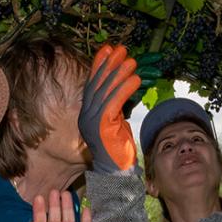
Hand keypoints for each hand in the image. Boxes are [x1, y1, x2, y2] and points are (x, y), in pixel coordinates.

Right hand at [76, 43, 140, 173]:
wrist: (116, 173)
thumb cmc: (118, 150)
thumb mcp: (116, 123)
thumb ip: (116, 106)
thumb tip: (126, 86)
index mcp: (87, 115)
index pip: (92, 86)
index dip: (99, 67)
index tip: (107, 50)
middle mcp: (86, 117)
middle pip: (97, 85)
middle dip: (108, 65)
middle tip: (120, 49)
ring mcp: (92, 122)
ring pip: (105, 92)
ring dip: (118, 74)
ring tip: (131, 60)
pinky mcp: (103, 127)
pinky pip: (114, 103)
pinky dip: (125, 89)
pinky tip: (135, 79)